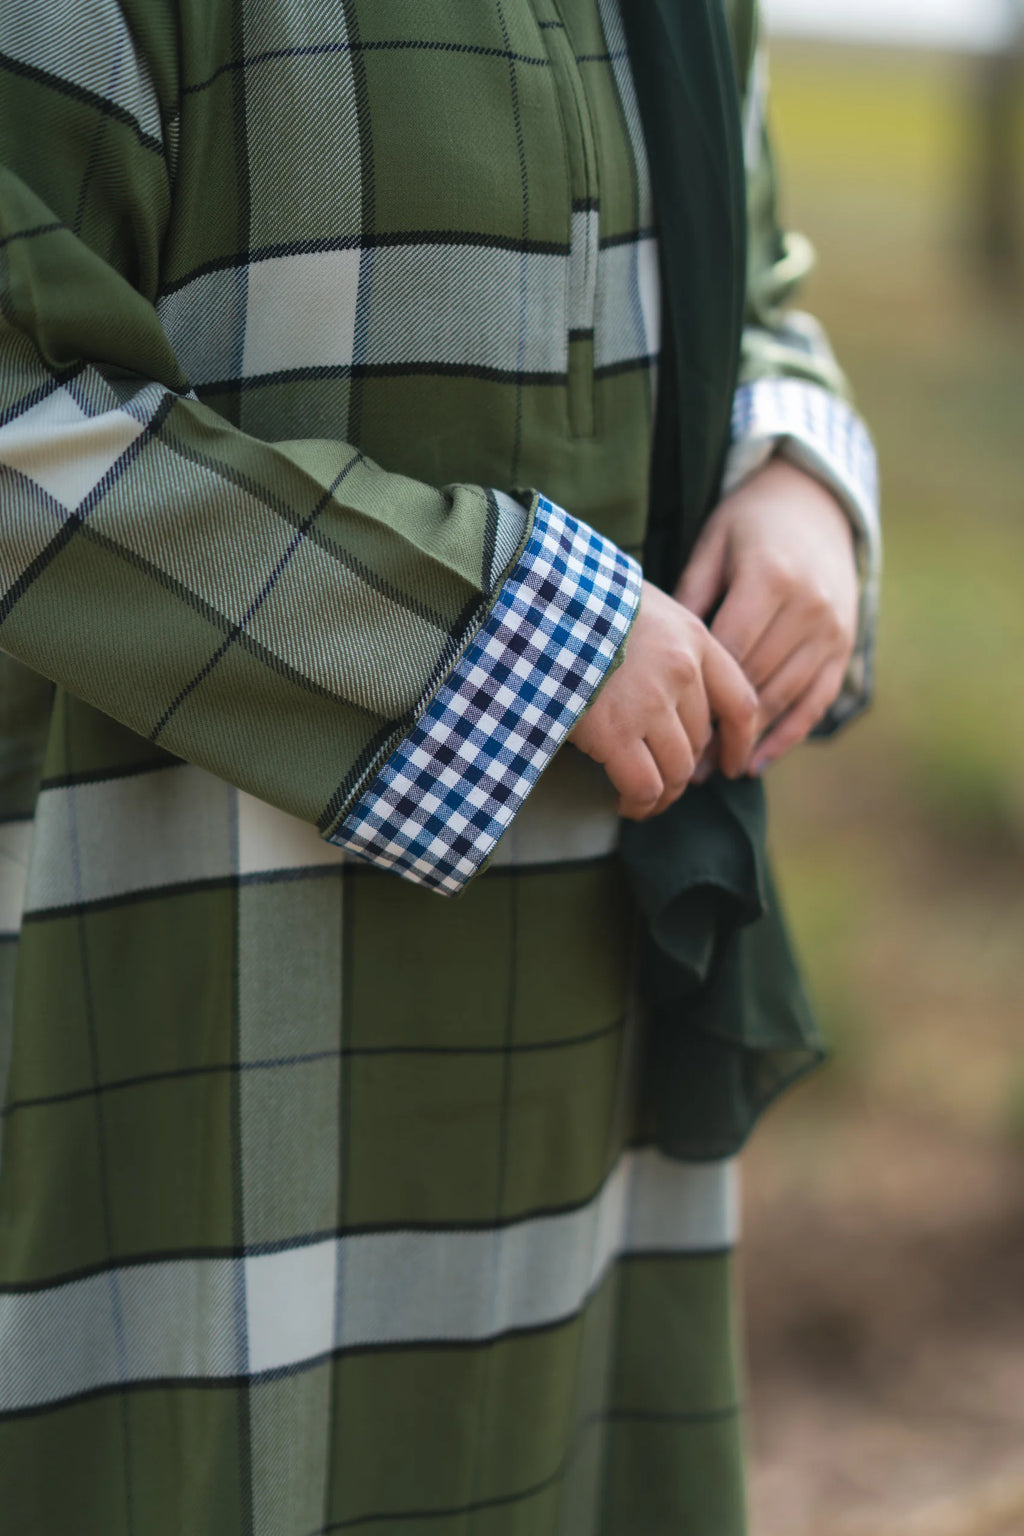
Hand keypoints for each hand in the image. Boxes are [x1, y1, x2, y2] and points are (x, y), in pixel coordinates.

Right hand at [568, 580, 757, 819]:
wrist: (534, 603)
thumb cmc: (577, 604)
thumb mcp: (638, 607)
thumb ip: (664, 644)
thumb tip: (668, 691)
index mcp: (692, 639)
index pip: (739, 702)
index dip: (740, 743)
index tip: (733, 765)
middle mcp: (682, 672)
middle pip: (701, 742)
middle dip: (684, 770)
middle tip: (662, 782)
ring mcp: (651, 704)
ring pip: (677, 771)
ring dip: (663, 795)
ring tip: (642, 801)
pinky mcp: (615, 732)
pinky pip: (644, 786)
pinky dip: (639, 804)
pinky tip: (625, 804)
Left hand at [675, 458, 858, 773]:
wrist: (817, 502)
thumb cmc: (749, 523)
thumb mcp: (714, 544)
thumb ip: (692, 595)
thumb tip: (665, 653)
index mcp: (771, 579)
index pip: (729, 651)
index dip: (699, 692)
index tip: (667, 725)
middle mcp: (808, 608)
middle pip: (756, 680)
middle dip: (718, 725)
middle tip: (680, 764)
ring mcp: (832, 629)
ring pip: (785, 696)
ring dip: (748, 739)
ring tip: (709, 770)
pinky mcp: (845, 646)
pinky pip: (817, 701)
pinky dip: (787, 736)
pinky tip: (755, 762)